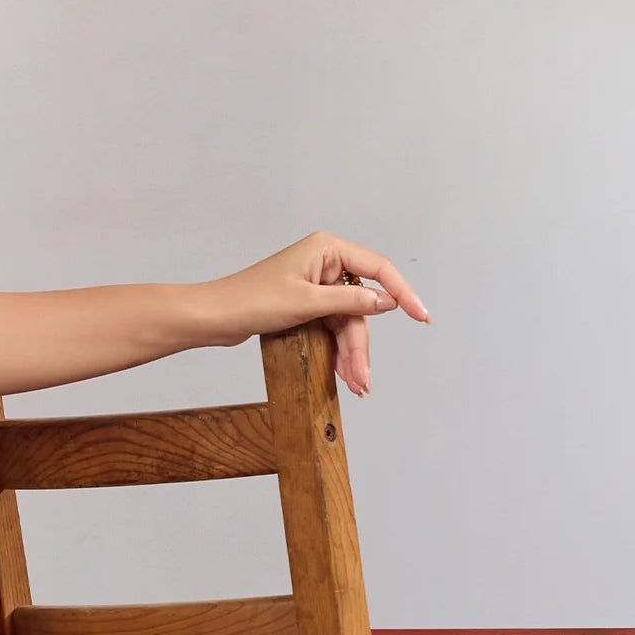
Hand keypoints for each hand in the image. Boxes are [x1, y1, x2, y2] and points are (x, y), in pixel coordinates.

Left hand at [203, 233, 429, 398]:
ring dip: (351, 354)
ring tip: (356, 384)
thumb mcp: (307, 303)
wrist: (214, 317)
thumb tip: (386, 301)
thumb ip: (350, 301)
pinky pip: (333, 327)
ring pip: (347, 322)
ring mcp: (316, 284)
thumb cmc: (251, 300)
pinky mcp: (307, 304)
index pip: (378, 269)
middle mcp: (325, 263)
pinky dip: (339, 350)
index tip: (420, 316)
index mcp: (327, 249)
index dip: (402, 293)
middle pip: (361, 306)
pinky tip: (345, 373)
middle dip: (361, 345)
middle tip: (364, 379)